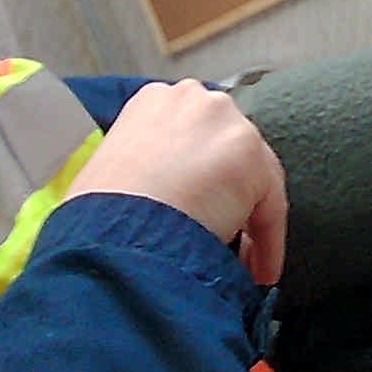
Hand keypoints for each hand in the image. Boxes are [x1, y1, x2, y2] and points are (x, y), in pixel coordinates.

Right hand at [64, 79, 287, 283]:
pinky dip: (268, 242)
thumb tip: (153, 198)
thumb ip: (139, 169)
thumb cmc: (100, 213)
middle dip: (225, 192)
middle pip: (226, 151)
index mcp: (155, 100)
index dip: (196, 178)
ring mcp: (229, 126)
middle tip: (219, 233)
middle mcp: (197, 100)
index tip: (194, 209)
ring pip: (253, 178)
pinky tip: (258, 271)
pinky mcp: (255, 160)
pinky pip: (271, 208)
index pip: (191, 137)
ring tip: (238, 260)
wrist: (115, 231)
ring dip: (246, 218)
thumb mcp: (109, 170)